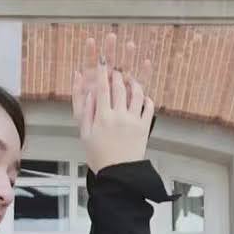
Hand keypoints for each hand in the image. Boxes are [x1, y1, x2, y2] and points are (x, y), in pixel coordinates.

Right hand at [72, 33, 155, 174]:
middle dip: (118, 74)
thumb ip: (86, 112)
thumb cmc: (99, 156)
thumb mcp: (85, 135)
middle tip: (116, 68)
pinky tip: (143, 97)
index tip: (103, 59)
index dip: (102, 71)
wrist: (118, 174)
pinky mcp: (145, 127)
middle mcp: (119, 116)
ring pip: (136, 93)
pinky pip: (148, 107)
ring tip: (130, 80)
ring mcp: (134, 121)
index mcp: (102, 117)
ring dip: (134, 83)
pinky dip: (146, 99)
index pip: (102, 88)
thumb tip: (89, 93)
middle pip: (119, 87)